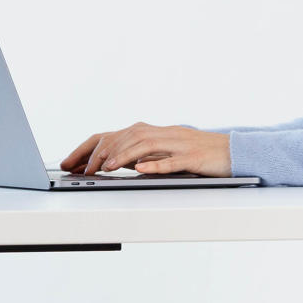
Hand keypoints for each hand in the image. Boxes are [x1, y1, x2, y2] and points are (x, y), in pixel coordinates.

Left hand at [61, 125, 233, 176]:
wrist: (234, 152)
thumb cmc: (198, 155)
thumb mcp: (165, 154)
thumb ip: (142, 155)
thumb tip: (115, 163)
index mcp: (153, 133)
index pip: (113, 135)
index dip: (88, 148)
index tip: (69, 163)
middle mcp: (162, 134)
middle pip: (125, 136)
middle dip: (100, 152)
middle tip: (82, 169)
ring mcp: (178, 144)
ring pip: (145, 145)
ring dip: (123, 156)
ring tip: (105, 169)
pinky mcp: (193, 158)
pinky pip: (172, 161)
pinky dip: (155, 164)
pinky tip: (140, 169)